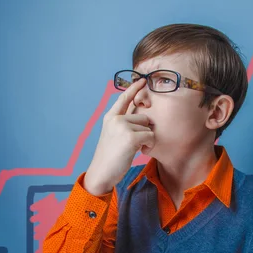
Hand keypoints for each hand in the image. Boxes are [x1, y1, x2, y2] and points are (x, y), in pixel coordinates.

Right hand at [84, 78, 154, 194]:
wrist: (101, 172)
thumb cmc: (110, 156)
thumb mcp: (113, 135)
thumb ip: (124, 123)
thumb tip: (143, 117)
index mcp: (110, 117)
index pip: (124, 98)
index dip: (134, 88)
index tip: (143, 80)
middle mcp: (115, 119)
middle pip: (143, 117)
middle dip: (144, 131)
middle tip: (134, 144)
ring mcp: (122, 127)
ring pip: (148, 128)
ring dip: (147, 140)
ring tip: (135, 149)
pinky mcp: (130, 137)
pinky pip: (150, 136)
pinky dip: (149, 146)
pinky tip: (140, 152)